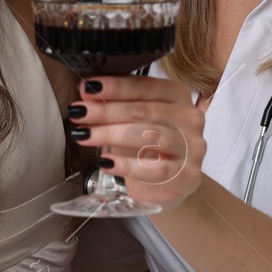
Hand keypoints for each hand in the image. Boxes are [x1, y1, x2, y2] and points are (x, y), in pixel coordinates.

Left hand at [70, 75, 206, 209]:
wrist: (168, 185)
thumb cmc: (148, 147)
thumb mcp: (133, 121)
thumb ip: (117, 104)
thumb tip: (86, 89)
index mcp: (177, 95)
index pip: (145, 86)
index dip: (114, 86)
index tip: (87, 87)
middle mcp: (189, 117)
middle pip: (144, 110)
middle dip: (106, 111)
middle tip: (78, 112)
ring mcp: (192, 147)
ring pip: (150, 137)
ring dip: (111, 134)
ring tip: (84, 135)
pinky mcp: (188, 175)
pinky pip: (156, 169)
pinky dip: (127, 165)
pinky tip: (106, 163)